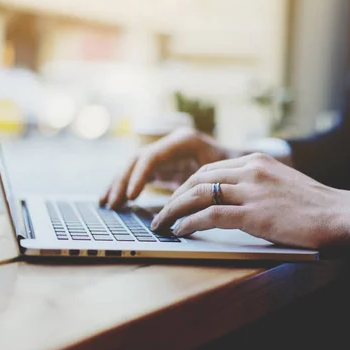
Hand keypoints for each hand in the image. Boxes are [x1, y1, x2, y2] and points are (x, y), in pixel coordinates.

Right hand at [100, 128, 229, 208]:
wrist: (244, 165)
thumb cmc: (236, 169)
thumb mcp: (219, 174)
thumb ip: (198, 186)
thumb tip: (176, 207)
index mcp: (184, 141)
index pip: (152, 156)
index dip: (139, 176)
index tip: (131, 196)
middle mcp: (171, 143)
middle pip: (138, 160)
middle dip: (122, 181)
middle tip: (113, 204)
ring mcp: (165, 153)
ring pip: (134, 166)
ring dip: (118, 184)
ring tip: (105, 204)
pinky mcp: (163, 166)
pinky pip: (138, 175)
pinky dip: (125, 187)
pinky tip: (115, 201)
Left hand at [151, 153, 349, 249]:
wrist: (343, 215)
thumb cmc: (317, 206)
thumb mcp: (282, 184)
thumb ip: (257, 185)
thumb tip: (233, 200)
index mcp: (257, 160)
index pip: (210, 168)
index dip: (187, 184)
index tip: (175, 197)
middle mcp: (251, 169)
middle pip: (198, 177)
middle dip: (174, 195)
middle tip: (162, 211)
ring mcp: (252, 191)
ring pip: (198, 193)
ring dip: (174, 209)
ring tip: (162, 223)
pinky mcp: (254, 214)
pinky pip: (210, 215)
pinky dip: (190, 222)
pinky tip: (180, 231)